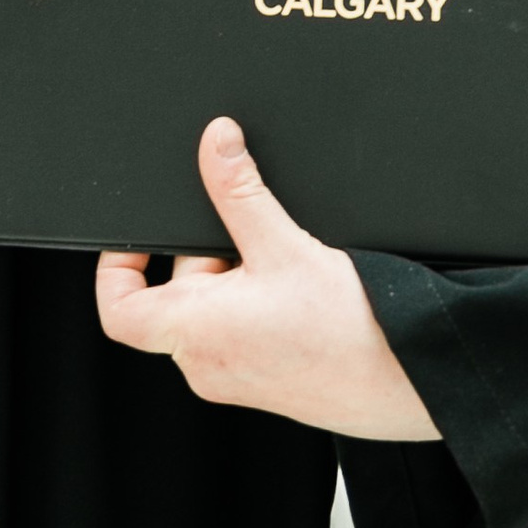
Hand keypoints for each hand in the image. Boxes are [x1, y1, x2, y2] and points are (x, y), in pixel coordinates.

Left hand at [95, 118, 439, 441]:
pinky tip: (299, 293)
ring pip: (208, 317)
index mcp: (194, 333)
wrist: (408, 381)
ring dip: (234, 281)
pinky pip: (237, 336)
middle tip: (247, 238)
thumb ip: (239, 190)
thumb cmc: (352, 331)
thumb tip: (216, 143)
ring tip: (282, 267)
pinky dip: (255, 307)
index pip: (118, 310)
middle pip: (172, 300)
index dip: (118, 269)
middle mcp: (205, 365)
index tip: (139, 240)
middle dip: (203, 258)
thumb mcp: (286, 244)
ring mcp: (234, 379)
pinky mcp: (264, 384)